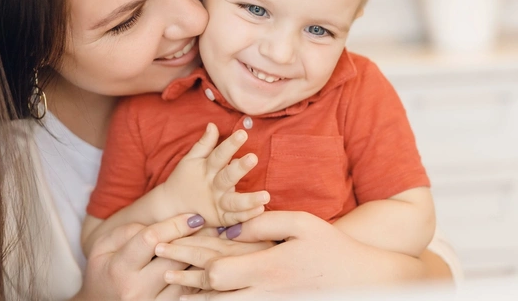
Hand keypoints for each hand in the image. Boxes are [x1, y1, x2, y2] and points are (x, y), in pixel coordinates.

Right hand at [75, 214, 205, 300]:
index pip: (151, 240)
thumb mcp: (104, 246)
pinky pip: (188, 295)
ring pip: (185, 280)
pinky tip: (206, 267)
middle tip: (214, 228)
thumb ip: (128, 231)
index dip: (175, 225)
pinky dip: (198, 279)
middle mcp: (135, 290)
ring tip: (215, 246)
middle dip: (195, 242)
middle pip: (174, 260)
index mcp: (119, 268)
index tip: (194, 217)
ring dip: (201, 261)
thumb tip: (162, 227)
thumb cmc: (104, 271)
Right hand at [162, 123, 269, 226]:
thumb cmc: (185, 180)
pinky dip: (248, 215)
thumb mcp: (191, 160)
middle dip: (240, 168)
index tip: (243, 133)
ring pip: (234, 203)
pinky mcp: (221, 219)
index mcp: (206, 170)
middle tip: (253, 157)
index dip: (230, 144)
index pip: (219, 155)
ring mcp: (217, 205)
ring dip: (250, 200)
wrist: (170, 208)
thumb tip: (213, 124)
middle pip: (227, 177)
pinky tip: (261, 209)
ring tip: (266, 196)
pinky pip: (235, 219)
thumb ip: (204, 144)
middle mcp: (213, 187)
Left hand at [164, 212, 428, 299]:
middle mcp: (264, 291)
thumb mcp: (301, 224)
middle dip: (183, 278)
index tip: (166, 246)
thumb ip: (262, 223)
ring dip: (195, 296)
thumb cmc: (330, 246)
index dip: (189, 258)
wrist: (357, 278)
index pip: (218, 268)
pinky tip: (201, 296)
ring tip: (170, 287)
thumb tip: (229, 228)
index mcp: (268, 267)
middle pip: (213, 291)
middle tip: (160, 267)